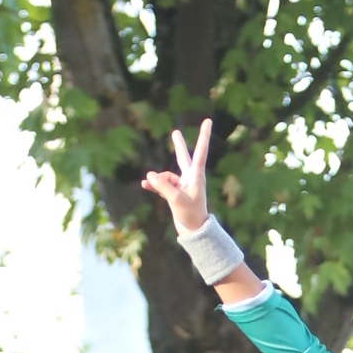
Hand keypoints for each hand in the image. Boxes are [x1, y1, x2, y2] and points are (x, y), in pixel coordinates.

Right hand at [140, 120, 214, 237]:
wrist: (194, 232)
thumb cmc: (191, 215)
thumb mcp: (176, 199)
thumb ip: (162, 186)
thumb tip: (150, 175)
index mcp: (196, 175)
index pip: (200, 151)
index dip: (203, 135)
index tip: (208, 121)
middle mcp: (190, 178)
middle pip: (183, 157)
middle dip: (179, 145)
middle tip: (176, 132)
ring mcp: (182, 186)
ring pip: (166, 176)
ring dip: (158, 180)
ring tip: (149, 183)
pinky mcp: (175, 194)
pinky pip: (162, 186)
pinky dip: (154, 185)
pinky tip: (144, 185)